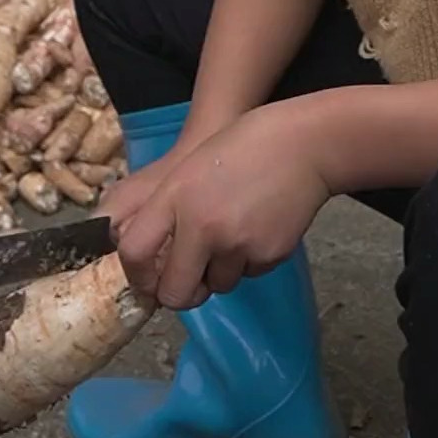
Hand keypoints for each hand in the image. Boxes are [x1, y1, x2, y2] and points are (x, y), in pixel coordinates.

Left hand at [114, 101, 330, 309]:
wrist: (303, 144)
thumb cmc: (242, 148)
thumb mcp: (189, 170)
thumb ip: (165, 212)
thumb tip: (149, 260)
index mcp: (176, 197)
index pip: (134, 253)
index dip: (138, 277)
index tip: (148, 281)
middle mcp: (203, 225)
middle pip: (175, 294)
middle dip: (182, 293)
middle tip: (192, 278)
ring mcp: (237, 243)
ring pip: (217, 285)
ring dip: (221, 270)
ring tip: (237, 230)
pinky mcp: (268, 255)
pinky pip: (248, 273)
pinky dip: (250, 259)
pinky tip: (260, 226)